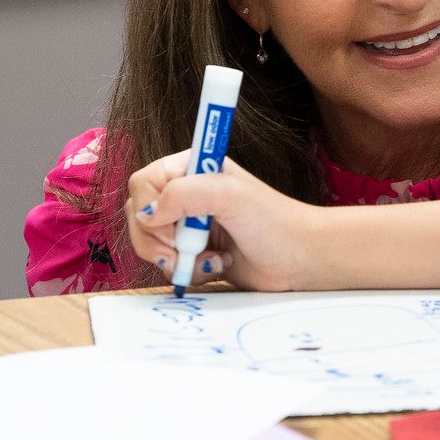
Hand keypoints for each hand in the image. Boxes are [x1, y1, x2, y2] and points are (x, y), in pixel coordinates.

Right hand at [125, 155, 314, 290]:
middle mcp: (187, 194)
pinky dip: (189, 271)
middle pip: (139, 216)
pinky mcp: (195, 253)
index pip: (143, 183)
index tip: (171, 226)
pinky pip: (169, 266)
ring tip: (211, 258)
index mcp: (192, 168)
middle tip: (182, 251)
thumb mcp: (230, 196)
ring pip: (151, 245)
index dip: (149, 208)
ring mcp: (189, 225)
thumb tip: (148, 214)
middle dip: (157, 241)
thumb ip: (184, 194)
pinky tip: (218, 265)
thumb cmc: (273, 221)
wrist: (299, 259)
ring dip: (177, 259)